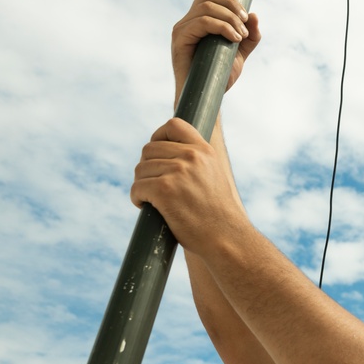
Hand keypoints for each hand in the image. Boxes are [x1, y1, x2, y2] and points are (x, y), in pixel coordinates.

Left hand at [132, 118, 248, 256]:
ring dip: (141, 185)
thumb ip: (197, 163)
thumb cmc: (218, 215)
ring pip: (140, 169)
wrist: (226, 238)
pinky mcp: (165, 190)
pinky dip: (137, 198)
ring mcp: (178, 172)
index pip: (173, 125)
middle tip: (152, 185)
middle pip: (149, 149)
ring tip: (152, 200)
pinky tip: (145, 206)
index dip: (158, 136)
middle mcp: (192, 157)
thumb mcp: (215, 177)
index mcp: (205, 151)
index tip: (156, 152)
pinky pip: (137, 187)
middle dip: (146, 168)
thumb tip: (167, 156)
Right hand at [171, 0, 261, 101]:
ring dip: (229, 17)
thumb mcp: (241, 53)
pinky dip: (222, 26)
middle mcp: (188, 21)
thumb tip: (254, 16)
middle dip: (231, 4)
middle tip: (245, 21)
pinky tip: (234, 38)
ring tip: (241, 35)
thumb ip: (250, 36)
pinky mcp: (180, 39)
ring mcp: (182, 29)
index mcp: (200, 20)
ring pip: (206, 6)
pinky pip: (202, 22)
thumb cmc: (220, 76)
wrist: (209, 96)